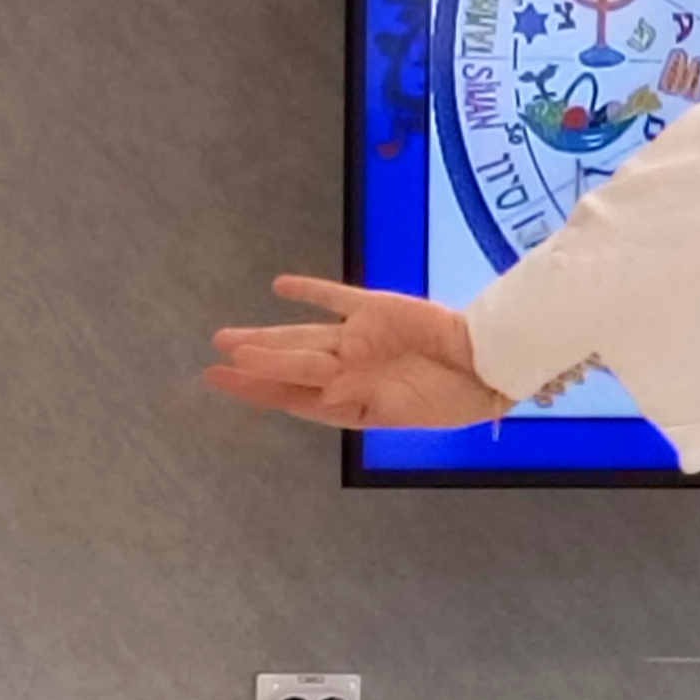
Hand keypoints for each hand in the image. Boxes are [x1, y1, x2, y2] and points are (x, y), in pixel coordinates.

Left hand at [205, 277, 511, 429]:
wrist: (485, 366)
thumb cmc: (447, 400)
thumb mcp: (394, 413)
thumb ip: (349, 401)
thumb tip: (303, 393)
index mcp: (351, 398)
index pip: (292, 394)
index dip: (256, 387)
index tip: (221, 381)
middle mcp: (347, 368)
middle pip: (289, 363)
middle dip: (252, 362)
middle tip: (214, 354)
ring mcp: (359, 338)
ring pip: (302, 335)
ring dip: (267, 335)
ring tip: (228, 336)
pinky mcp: (375, 309)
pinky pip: (335, 297)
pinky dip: (310, 292)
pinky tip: (281, 286)